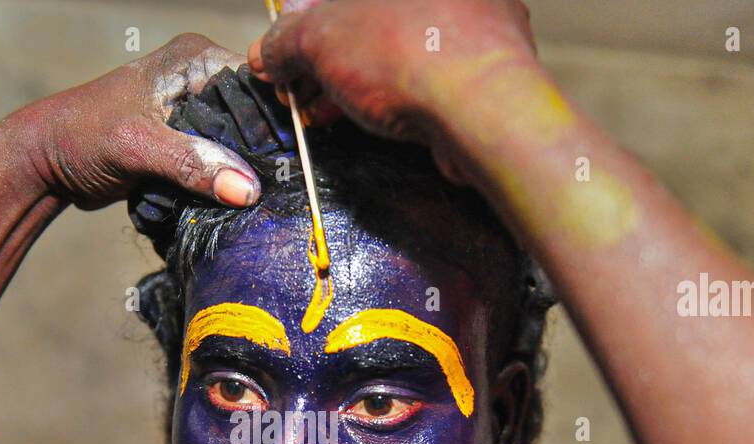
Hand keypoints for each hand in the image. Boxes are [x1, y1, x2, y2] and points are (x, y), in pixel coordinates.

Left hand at [10, 33, 262, 210]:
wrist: (46, 162)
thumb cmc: (82, 138)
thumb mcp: (138, 147)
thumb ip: (192, 163)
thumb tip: (247, 189)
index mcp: (196, 59)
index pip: (260, 85)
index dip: (279, 122)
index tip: (294, 162)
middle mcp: (201, 78)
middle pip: (256, 118)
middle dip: (265, 153)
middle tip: (280, 189)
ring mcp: (194, 111)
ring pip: (241, 144)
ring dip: (246, 174)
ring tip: (263, 201)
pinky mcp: (186, 142)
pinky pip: (221, 162)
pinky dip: (225, 183)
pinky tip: (236, 203)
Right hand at [248, 0, 538, 179]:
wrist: (483, 109)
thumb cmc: (412, 54)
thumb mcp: (320, 40)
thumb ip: (288, 41)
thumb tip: (271, 52)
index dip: (301, 22)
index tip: (281, 54)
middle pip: (364, 14)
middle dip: (322, 56)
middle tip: (295, 86)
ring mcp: (469, 19)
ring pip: (393, 45)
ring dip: (347, 80)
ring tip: (317, 110)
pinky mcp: (482, 62)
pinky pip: (421, 71)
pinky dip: (386, 94)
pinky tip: (357, 118)